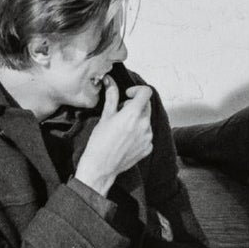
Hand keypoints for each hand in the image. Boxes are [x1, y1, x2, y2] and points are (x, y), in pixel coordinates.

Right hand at [75, 78, 154, 194]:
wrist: (101, 166)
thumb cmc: (100, 142)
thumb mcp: (105, 116)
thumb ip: (112, 97)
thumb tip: (110, 81)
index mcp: (134, 114)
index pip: (146, 92)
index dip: (137, 90)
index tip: (128, 95)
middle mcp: (145, 124)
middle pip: (146, 106)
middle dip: (135, 105)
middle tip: (120, 112)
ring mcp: (148, 137)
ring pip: (146, 120)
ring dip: (137, 119)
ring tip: (122, 128)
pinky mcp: (148, 147)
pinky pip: (147, 134)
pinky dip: (139, 132)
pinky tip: (126, 139)